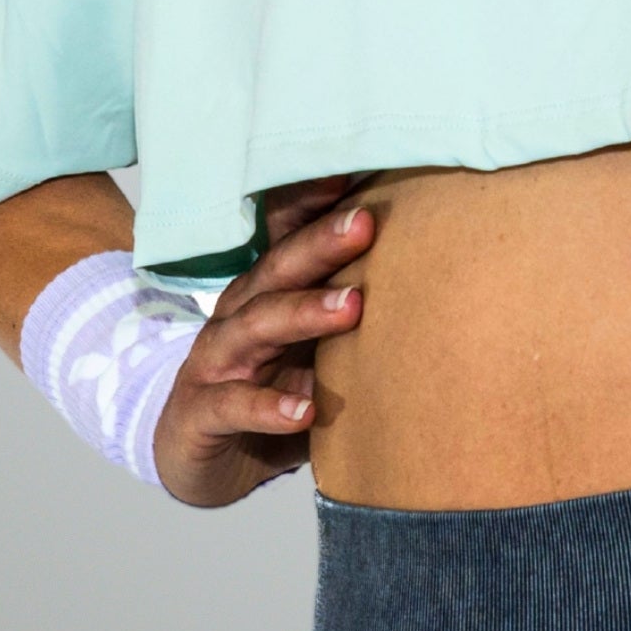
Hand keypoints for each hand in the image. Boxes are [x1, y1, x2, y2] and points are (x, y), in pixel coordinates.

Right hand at [152, 175, 376, 506]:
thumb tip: (431, 271)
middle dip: (321, 244)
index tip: (355, 170)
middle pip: (278, 270)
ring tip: (353, 306)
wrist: (203, 460)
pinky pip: (232, 406)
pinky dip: (268, 407)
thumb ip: (351, 311)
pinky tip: (304, 410)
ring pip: (255, 326)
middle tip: (366, 224)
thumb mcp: (313, 347)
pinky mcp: (200, 414)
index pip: (288, 237)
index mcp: (268, 291)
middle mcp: (238, 316)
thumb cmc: (271, 389)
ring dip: (303, 313)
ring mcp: (214, 362)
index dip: (313, 203)